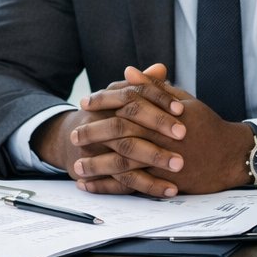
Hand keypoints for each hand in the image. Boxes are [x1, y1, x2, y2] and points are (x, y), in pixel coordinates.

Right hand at [32, 64, 187, 197]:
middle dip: (156, 130)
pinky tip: (169, 189)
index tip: (182, 109)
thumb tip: (161, 68)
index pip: (134, 95)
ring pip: (125, 156)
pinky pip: (124, 182)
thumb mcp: (122, 97)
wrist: (73, 140)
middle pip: (127, 125)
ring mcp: (96, 149)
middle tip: (183, 136)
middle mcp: (99, 123)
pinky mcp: (99, 173)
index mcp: (109, 101)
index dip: (158, 100)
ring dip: (153, 162)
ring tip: (179, 167)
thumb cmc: (107, 116)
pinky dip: (148, 187)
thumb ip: (143, 85)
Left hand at [72, 67, 254, 195]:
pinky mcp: (164, 181)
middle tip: (75, 136)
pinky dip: (108, 187)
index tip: (85, 103)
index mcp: (162, 113)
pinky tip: (91, 187)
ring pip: (122, 162)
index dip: (102, 102)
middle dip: (93, 134)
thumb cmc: (206, 126)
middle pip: (119, 132)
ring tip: (76, 168)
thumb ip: (153, 87)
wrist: (229, 155)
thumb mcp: (183, 100)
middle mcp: (161, 136)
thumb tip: (128, 71)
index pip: (125, 103)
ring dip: (96, 166)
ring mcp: (162, 160)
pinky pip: (131, 186)